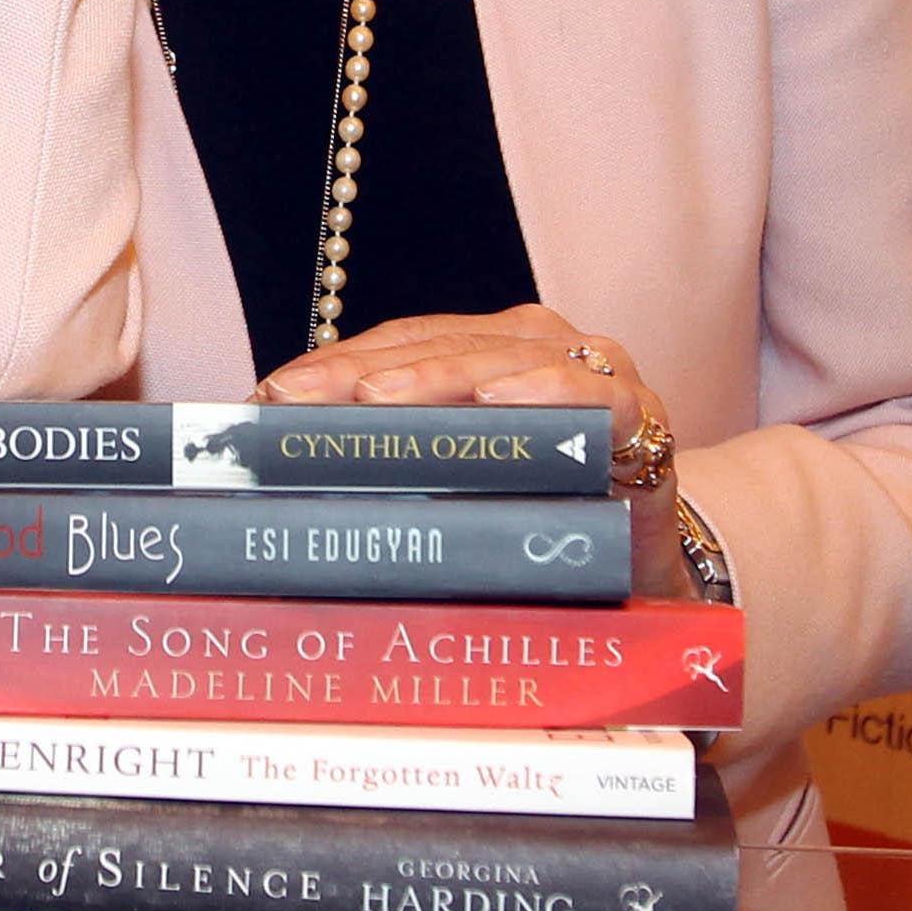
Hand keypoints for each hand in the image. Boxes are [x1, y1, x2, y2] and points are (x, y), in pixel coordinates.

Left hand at [256, 305, 699, 601]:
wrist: (639, 567)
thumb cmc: (535, 516)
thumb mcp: (452, 487)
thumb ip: (389, 465)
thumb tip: (280, 470)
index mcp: (486, 348)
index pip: (401, 343)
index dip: (334, 363)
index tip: (268, 394)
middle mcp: (538, 346)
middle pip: (443, 346)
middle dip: (366, 372)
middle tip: (304, 399)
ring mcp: (594, 373)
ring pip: (508, 360)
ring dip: (439, 375)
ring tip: (377, 398)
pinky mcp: (642, 418)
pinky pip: (595, 396)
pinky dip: (548, 393)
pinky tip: (500, 401)